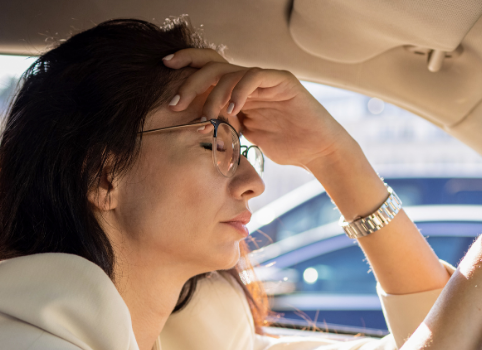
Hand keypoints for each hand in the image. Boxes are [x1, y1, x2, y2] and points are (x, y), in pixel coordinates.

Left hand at [162, 49, 354, 171]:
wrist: (318, 151)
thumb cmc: (283, 146)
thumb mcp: (243, 136)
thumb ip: (222, 125)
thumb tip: (193, 128)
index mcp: (238, 89)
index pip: (207, 69)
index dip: (185, 66)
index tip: (163, 72)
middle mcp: (249, 79)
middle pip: (212, 65)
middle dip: (189, 82)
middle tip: (174, 103)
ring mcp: (265, 78)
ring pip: (230, 72)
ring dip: (212, 94)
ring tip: (208, 117)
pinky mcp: (282, 80)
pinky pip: (254, 75)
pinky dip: (239, 90)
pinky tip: (231, 109)